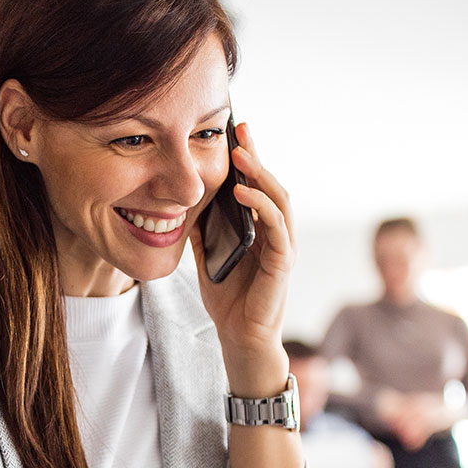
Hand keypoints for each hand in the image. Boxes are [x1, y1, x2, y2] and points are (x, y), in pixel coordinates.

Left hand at [191, 122, 293, 370]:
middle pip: (271, 184)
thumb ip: (202, 230)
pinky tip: (243, 193)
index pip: (257, 186)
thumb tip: (184, 203)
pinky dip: (261, 207)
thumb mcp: (206, 256)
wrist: (238, 337)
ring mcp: (283, 247)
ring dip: (261, 175)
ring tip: (241, 155)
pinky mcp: (282, 263)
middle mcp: (277, 233)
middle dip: (257, 156)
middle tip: (241, 130)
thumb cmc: (228, 300)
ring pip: (279, 200)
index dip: (249, 158)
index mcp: (261, 229)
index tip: (234, 132)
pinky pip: (277, 228)